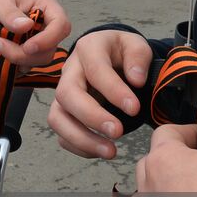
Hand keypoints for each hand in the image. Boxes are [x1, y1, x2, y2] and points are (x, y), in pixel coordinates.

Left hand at [0, 0, 71, 71]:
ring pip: (41, 59)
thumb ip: (10, 13)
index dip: (48, 39)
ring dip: (19, 59)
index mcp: (46, 5)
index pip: (61, 24)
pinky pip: (29, 65)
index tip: (27, 47)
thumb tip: (26, 26)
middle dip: (27, 53)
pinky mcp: (31, 52)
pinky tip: (2, 54)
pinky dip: (16, 64)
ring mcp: (40, 39)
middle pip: (51, 47)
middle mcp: (47, 24)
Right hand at [48, 29, 152, 158]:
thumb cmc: (122, 52)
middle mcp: (69, 70)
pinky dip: (79, 147)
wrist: (111, 58)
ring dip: (81, 138)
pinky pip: (61, 134)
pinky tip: (101, 151)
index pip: (95, 69)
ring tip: (110, 151)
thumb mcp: (136, 45)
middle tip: (118, 132)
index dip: (113, 90)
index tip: (134, 108)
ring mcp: (63, 93)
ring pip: (57, 117)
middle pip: (67, 94)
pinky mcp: (63, 112)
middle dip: (91, 116)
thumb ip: (139, 57)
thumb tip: (136, 80)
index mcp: (88, 48)